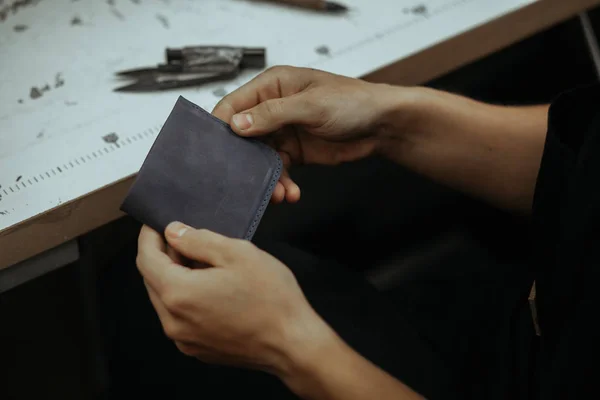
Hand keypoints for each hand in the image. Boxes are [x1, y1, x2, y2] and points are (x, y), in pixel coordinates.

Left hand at [135, 222, 335, 374]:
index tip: (157, 223)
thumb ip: (198, 239)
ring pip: (165, 298)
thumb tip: (174, 232)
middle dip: (163, 255)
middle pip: (152, 279)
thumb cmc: (271, 298)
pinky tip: (210, 286)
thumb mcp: (237, 253)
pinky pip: (179, 316)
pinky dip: (186, 297)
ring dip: (175, 276)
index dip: (149, 236)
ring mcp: (184, 339)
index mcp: (179, 294)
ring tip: (202, 261)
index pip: (146, 259)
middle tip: (184, 237)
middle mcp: (173, 321)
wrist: (292, 343)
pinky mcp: (197, 348)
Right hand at [212, 66, 404, 203]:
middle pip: (244, 136)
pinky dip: (282, 183)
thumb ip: (273, 114)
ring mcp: (284, 132)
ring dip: (266, 178)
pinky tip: (290, 193)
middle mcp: (273, 108)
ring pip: (260, 158)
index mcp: (272, 86)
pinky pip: (278, 170)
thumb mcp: (311, 105)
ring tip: (277, 192)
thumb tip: (237, 124)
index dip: (222, 127)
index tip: (215, 152)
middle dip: (244, 161)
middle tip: (244, 181)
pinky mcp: (295, 152)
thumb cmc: (352, 102)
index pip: (234, 104)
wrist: (382, 126)